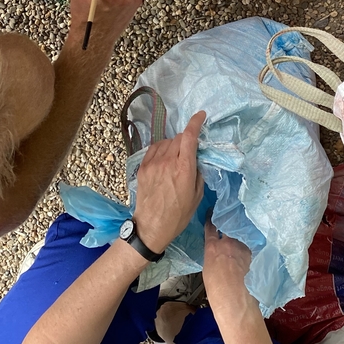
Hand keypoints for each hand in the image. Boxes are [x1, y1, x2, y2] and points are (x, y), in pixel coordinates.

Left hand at [132, 112, 206, 253]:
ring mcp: (153, 163)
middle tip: (189, 151)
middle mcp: (168, 161)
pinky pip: (154, 149)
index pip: (190, 136)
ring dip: (174, 145)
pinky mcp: (143, 167)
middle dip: (187, 139)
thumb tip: (197, 158)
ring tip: (176, 158)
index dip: (196, 122)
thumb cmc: (178, 214)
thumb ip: (198, 172)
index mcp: (184, 168)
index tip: (201, 116)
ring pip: (166, 142)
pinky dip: (162, 150)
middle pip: (179, 138)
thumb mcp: (196, 195)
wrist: (151, 227)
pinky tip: (164, 160)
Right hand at [202, 220, 253, 310]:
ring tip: (241, 227)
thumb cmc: (217, 291)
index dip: (211, 217)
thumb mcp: (208, 269)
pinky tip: (249, 243)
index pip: (210, 225)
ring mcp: (242, 246)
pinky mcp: (254, 253)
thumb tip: (217, 251)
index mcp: (212, 247)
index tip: (211, 212)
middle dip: (228, 219)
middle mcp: (228, 242)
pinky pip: (250, 243)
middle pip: (228, 224)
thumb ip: (212, 254)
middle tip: (229, 215)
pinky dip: (248, 242)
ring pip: (240, 233)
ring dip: (239, 231)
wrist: (236, 300)